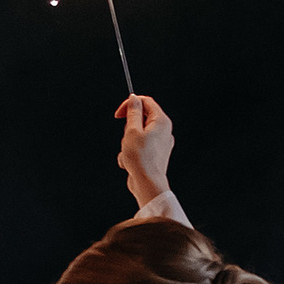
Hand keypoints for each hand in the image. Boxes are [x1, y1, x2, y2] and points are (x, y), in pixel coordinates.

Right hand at [115, 91, 175, 210]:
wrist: (147, 184)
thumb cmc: (141, 159)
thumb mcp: (132, 131)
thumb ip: (132, 112)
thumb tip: (133, 99)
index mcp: (162, 122)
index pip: (146, 102)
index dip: (130, 104)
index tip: (119, 114)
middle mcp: (164, 131)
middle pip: (141, 119)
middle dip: (128, 128)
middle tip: (126, 138)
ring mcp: (160, 144)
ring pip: (137, 134)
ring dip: (127, 143)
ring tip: (128, 152)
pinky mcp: (154, 154)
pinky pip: (138, 147)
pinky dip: (130, 153)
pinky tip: (130, 162)